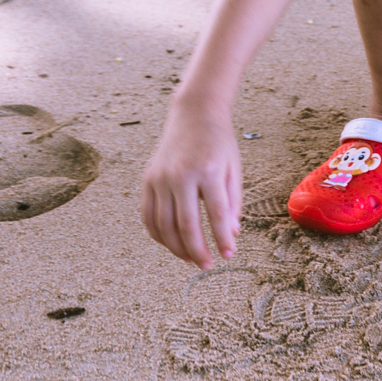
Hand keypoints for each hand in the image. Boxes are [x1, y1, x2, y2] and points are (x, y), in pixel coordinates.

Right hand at [139, 104, 241, 268]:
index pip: (216, 214)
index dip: (222, 239)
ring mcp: (160, 178)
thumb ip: (233, 202)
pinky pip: (149, 215)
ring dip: (176, 247)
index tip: (229, 255)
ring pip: (163, 225)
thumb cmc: (220, 143)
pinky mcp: (148, 180)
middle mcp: (181, 175)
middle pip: (186, 225)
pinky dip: (158, 234)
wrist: (195, 115)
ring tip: (190, 259)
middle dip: (197, 251)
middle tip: (208, 265)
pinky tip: (171, 244)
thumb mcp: (234, 169)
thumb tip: (231, 234)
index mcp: (209, 171)